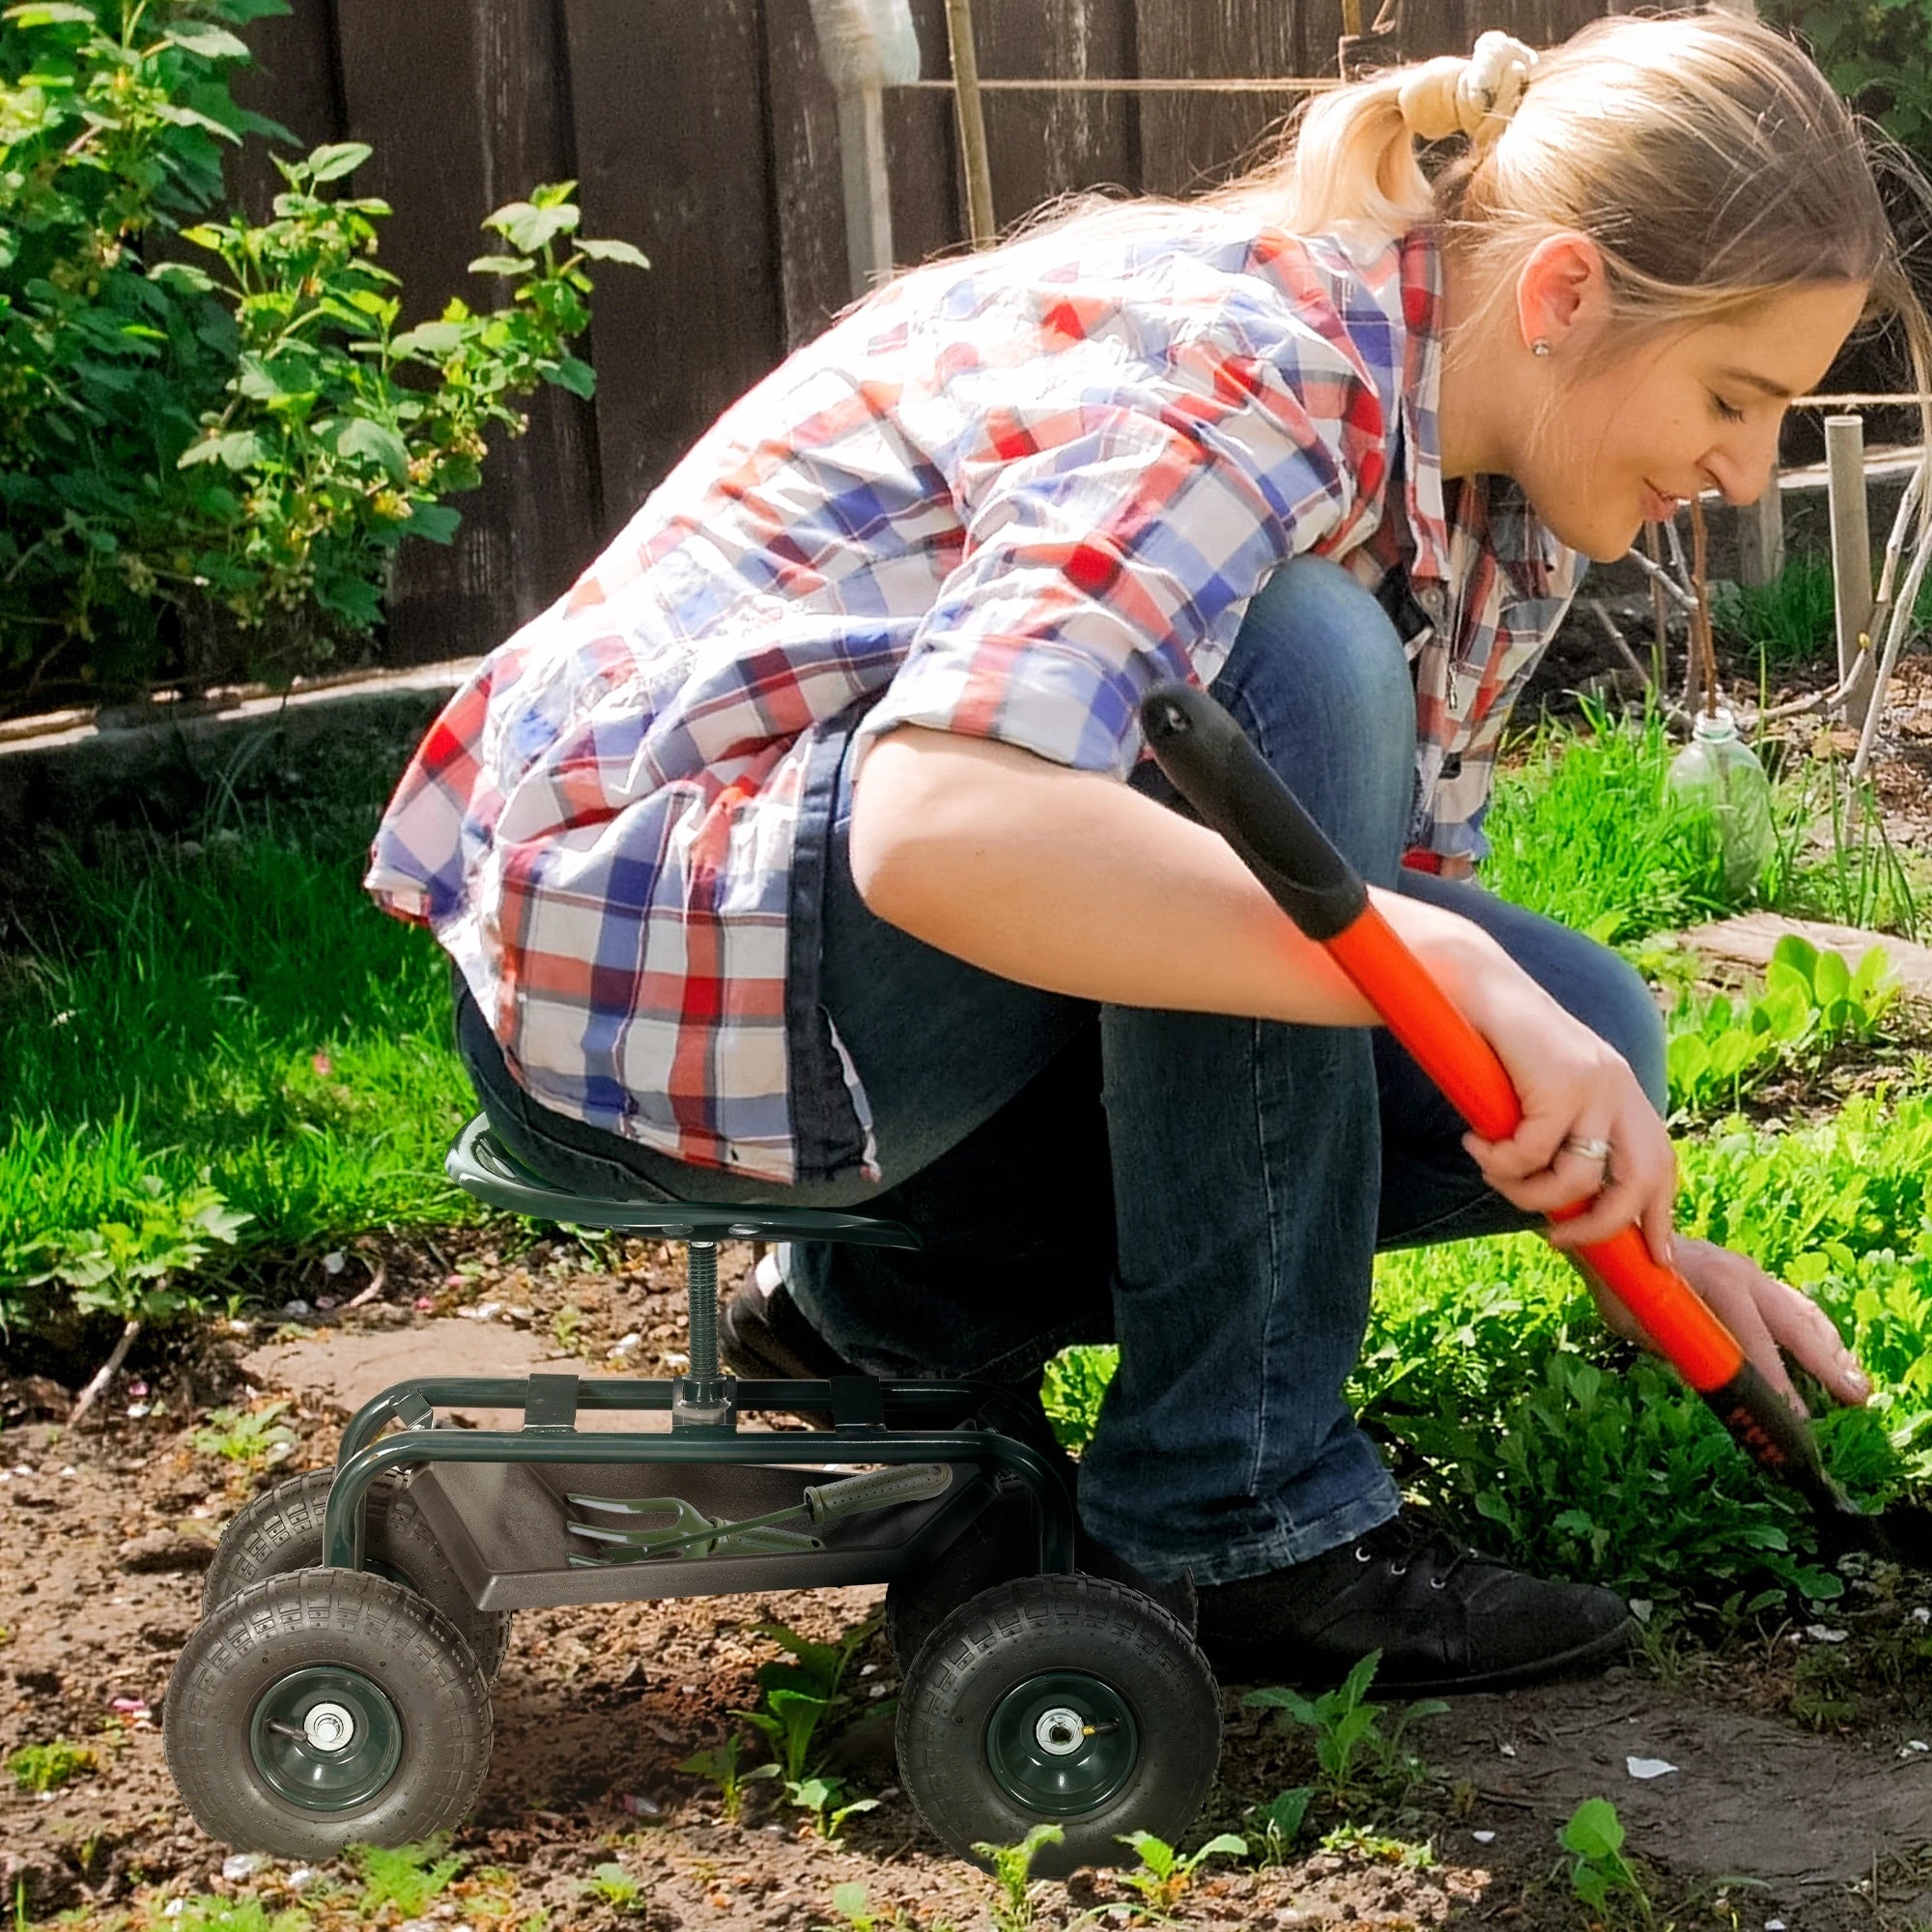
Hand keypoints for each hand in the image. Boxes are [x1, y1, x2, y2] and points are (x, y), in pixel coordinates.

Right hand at [1452, 964, 1676, 1264]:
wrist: (1475, 987)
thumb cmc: (1499, 1045)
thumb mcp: (1544, 1093)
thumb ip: (1563, 1133)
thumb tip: (1562, 1204)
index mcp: (1623, 1094)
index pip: (1660, 1165)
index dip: (1661, 1216)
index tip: (1655, 1257)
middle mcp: (1621, 1090)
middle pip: (1637, 1183)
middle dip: (1602, 1226)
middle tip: (1558, 1239)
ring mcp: (1595, 1086)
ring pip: (1578, 1179)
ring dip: (1528, 1194)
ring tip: (1492, 1175)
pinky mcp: (1561, 1083)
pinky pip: (1532, 1153)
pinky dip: (1498, 1161)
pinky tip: (1474, 1144)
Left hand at [1586, 1235, 1872, 1416]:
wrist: (1621, 1233)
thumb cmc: (1624, 1282)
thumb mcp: (1636, 1320)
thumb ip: (1676, 1347)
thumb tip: (1714, 1381)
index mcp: (1714, 1282)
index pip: (1754, 1338)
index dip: (1775, 1377)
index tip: (1794, 1413)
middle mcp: (1741, 1274)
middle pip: (1793, 1324)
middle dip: (1827, 1364)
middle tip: (1856, 1398)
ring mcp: (1750, 1272)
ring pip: (1801, 1313)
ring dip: (1831, 1349)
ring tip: (1856, 1384)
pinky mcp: (1751, 1276)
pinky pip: (1792, 1304)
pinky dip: (1816, 1332)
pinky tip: (1832, 1357)